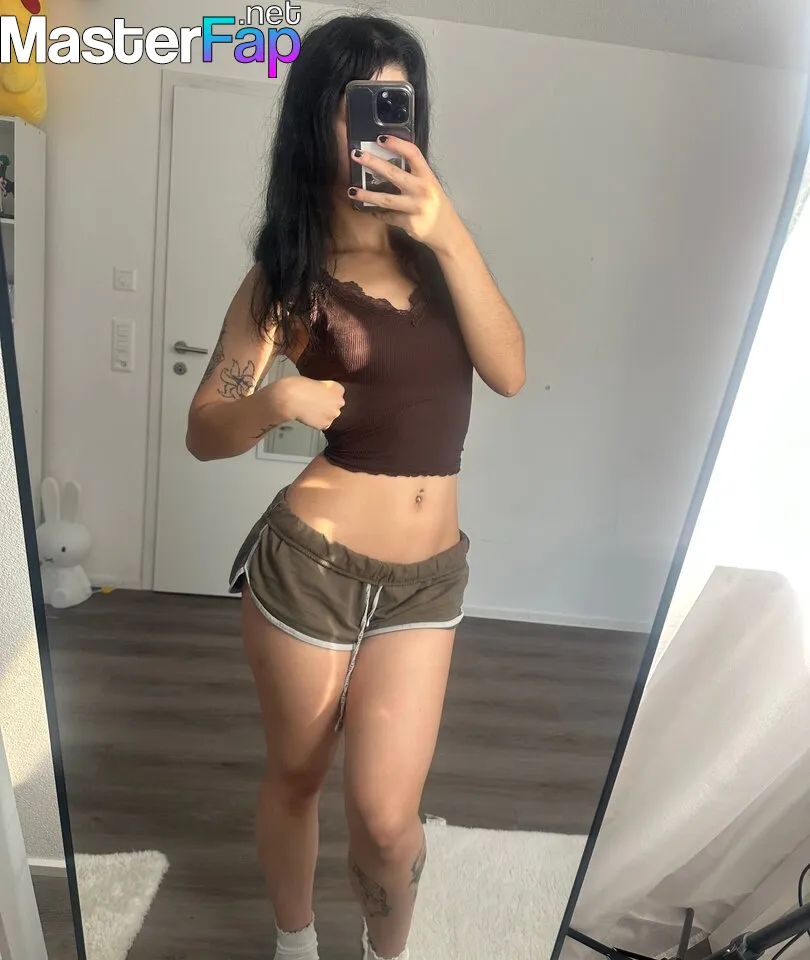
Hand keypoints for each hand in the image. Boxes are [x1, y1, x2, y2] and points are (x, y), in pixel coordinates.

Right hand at [279, 377, 344, 429]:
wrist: (291, 398)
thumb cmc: (298, 387)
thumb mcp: (316, 382)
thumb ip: (324, 390)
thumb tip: (322, 396)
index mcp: (338, 388)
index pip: (337, 394)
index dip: (327, 395)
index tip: (319, 396)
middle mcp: (339, 402)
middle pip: (335, 406)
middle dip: (326, 406)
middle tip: (313, 403)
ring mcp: (333, 414)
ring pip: (329, 416)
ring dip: (322, 415)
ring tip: (310, 410)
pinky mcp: (325, 424)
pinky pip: (322, 425)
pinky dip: (316, 422)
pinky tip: (308, 416)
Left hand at [349, 136, 461, 252]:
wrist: (448, 233)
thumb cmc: (436, 206)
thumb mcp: (431, 186)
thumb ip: (414, 176)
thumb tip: (388, 164)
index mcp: (428, 177)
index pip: (413, 153)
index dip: (396, 144)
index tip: (380, 138)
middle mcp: (422, 190)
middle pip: (393, 173)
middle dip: (372, 162)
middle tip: (356, 155)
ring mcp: (416, 207)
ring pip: (386, 199)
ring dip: (366, 195)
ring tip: (352, 191)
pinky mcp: (410, 223)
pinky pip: (389, 217)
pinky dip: (380, 214)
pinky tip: (373, 211)